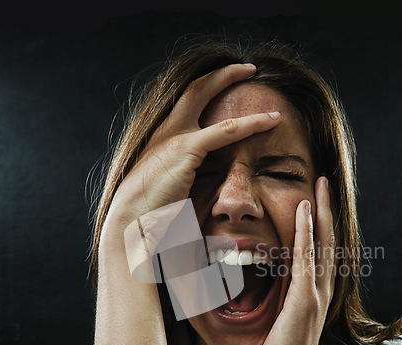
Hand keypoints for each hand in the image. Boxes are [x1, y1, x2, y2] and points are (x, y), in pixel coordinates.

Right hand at [103, 63, 280, 232]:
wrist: (130, 218)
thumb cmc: (150, 208)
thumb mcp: (169, 184)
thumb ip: (185, 174)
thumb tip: (201, 182)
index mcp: (163, 137)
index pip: (187, 102)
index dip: (208, 89)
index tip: (226, 84)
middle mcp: (167, 129)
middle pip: (195, 87)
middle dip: (222, 73)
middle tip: (247, 68)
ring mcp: (175, 135)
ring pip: (208, 96)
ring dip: (233, 80)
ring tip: (257, 76)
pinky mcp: (186, 149)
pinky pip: (226, 131)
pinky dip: (251, 124)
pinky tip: (271, 120)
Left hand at [257, 176, 335, 344]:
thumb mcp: (285, 316)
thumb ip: (285, 294)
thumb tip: (274, 275)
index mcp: (316, 292)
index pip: (323, 250)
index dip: (322, 223)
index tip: (317, 200)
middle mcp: (322, 289)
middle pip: (329, 240)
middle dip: (327, 209)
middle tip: (325, 181)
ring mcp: (315, 293)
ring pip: (323, 244)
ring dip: (321, 212)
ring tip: (320, 185)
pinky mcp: (304, 299)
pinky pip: (307, 258)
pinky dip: (307, 233)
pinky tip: (303, 211)